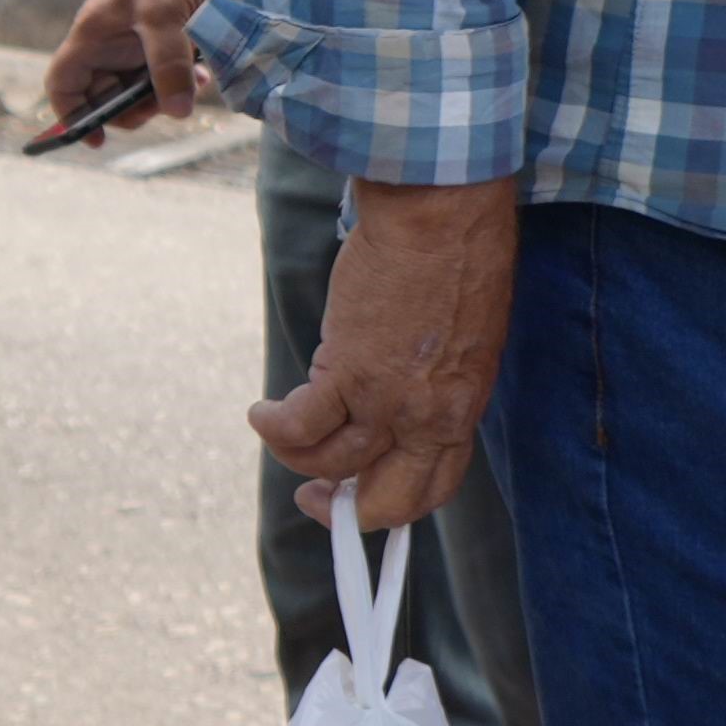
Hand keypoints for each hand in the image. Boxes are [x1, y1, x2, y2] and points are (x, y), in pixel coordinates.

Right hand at [48, 0, 215, 133]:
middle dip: (132, 110)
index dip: (71, 116)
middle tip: (165, 105)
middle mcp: (108, 44)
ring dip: (163, 97)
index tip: (97, 139)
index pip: (63, 85)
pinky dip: (181, 82)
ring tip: (194, 85)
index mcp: (91, 37)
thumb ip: (167, 65)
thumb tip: (177, 112)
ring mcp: (134, 42)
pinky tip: (203, 73)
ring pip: (138, 89)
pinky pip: (164, 75)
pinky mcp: (161, 38)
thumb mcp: (163, 16)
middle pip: (104, 97)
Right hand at [249, 175, 517, 531]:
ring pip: (333, 463)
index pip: (434, 485)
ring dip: (294, 456)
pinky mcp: (348, 371)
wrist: (441, 216)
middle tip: (312, 494)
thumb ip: (438, 376)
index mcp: (461, 407)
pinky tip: (261, 413)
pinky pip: (300, 425)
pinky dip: (273, 427)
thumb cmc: (458, 254)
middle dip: (345, 509)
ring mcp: (389, 400)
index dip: (394, 505)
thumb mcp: (464, 336)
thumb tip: (400, 390)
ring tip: (274, 427)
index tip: (361, 495)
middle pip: (390, 501)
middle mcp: (429, 416)